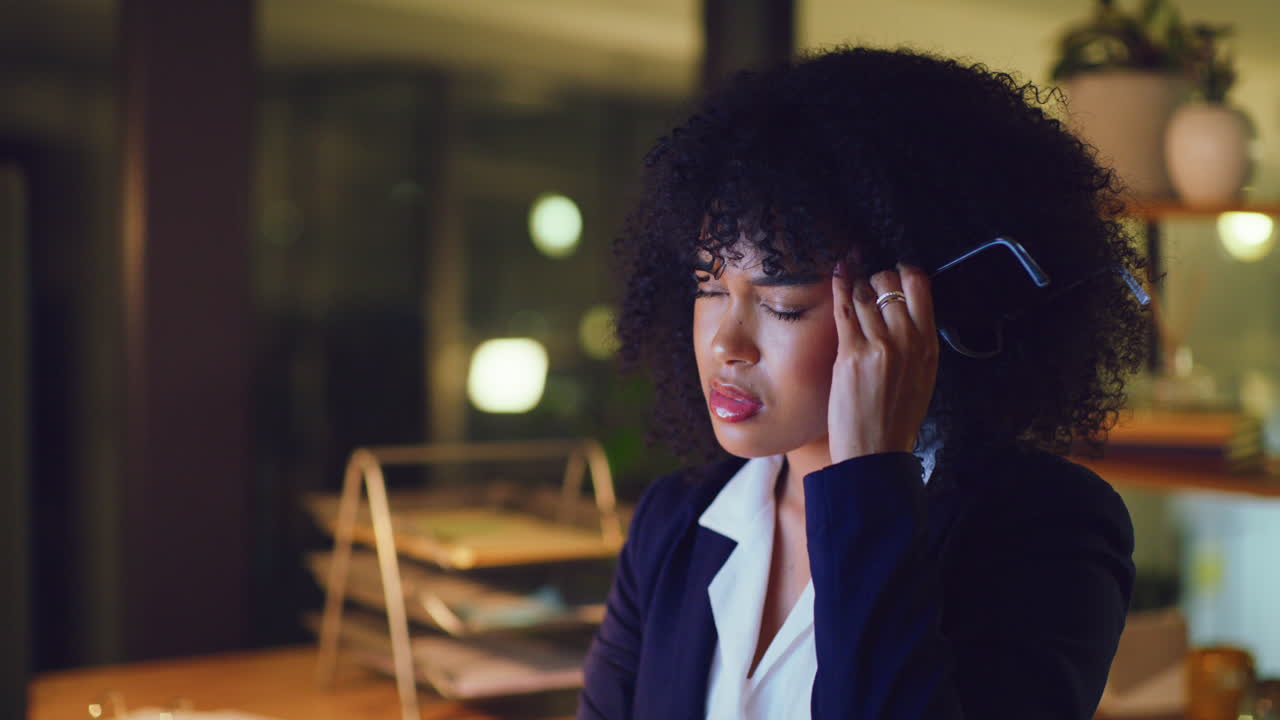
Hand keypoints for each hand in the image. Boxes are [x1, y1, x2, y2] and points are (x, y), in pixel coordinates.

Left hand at [828, 261, 938, 463]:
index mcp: (928, 345)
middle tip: (867, 286)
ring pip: (864, 293)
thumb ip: (916, 343)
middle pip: (890, 284)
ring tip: (850, 285)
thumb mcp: (922, 376)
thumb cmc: (896, 418)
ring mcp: (879, 346)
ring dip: (855, 285)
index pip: (920, 286)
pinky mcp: (851, 355)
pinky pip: (844, 308)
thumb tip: (905, 312)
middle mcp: (907, 340)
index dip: (904, 272)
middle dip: (876, 277)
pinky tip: (837, 274)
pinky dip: (839, 286)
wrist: (876, 452)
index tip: (894, 272)